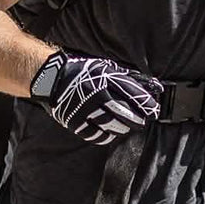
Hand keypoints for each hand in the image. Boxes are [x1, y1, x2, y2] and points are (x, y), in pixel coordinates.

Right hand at [30, 52, 162, 145]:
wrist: (51, 79)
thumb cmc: (81, 72)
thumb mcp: (105, 68)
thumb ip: (127, 78)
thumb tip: (154, 86)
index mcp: (103, 77)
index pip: (131, 92)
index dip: (145, 103)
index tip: (154, 111)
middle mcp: (94, 93)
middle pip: (123, 112)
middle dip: (136, 119)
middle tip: (141, 122)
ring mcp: (83, 109)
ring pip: (111, 125)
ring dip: (122, 128)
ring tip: (126, 126)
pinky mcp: (74, 121)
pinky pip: (95, 134)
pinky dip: (106, 135)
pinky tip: (110, 133)